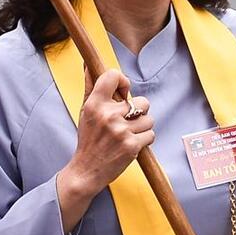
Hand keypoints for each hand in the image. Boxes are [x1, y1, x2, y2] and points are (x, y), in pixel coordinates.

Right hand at [55, 68, 154, 229]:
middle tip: (127, 121)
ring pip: (149, 119)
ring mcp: (121, 131)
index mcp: (95, 104)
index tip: (123, 93)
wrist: (86, 170)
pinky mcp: (132, 146)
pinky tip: (132, 143)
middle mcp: (108, 115)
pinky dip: (145, 140)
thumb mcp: (84, 111)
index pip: (114, 76)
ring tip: (129, 133)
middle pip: (142, 101)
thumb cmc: (88, 138)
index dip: (123, 82)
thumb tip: (88, 63)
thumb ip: (90, 86)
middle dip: (139, 111)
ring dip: (143, 127)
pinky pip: (151, 135)